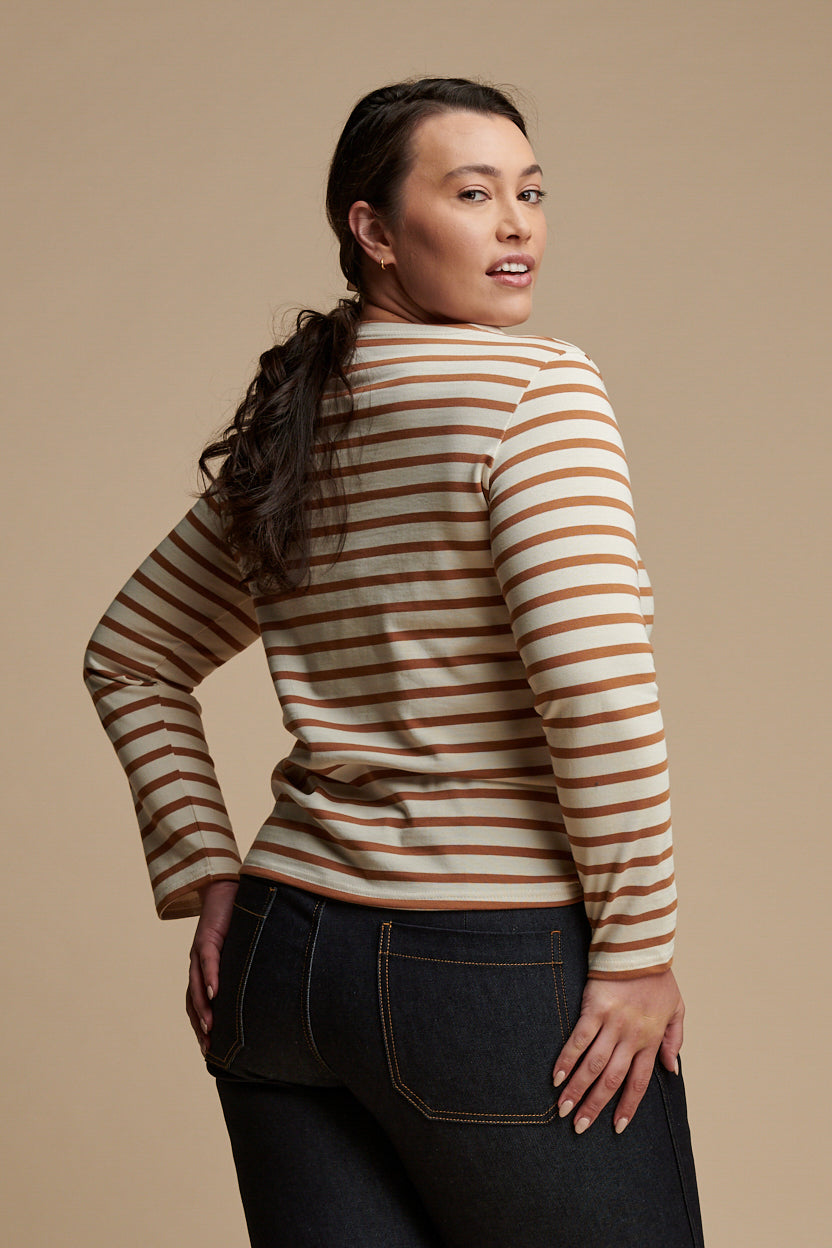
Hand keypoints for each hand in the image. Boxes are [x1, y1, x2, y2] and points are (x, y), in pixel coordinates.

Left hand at [185, 879, 238, 1054]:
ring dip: (202, 1008)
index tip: (208, 1048)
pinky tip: (215, 992)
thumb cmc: (234, 918)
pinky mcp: (207, 936)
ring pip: (196, 986)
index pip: (197, 1003)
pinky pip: (207, 960)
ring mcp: (199, 951)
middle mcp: (197, 964)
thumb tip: (267, 986)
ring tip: (210, 1027)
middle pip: (192, 1001)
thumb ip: (245, 966)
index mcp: (203, 969)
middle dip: (199, 1025)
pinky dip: (210, 977)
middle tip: (207, 1048)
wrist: (223, 887)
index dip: (201, 1025)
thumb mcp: (240, 949)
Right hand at [552, 968, 683, 1133]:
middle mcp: (631, 1038)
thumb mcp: (677, 1009)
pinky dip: (567, 1059)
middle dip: (594, 1106)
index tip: (617, 1127)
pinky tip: (556, 1076)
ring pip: (592, 1065)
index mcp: (651, 1040)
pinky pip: (578, 1039)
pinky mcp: (594, 1009)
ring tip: (563, 1109)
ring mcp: (612, 1024)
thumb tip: (673, 1069)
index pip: (639, 1082)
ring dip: (577, 1089)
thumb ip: (675, 1040)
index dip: (627, 1106)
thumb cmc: (657, 977)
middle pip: (611, 1080)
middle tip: (579, 1126)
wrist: (640, 948)